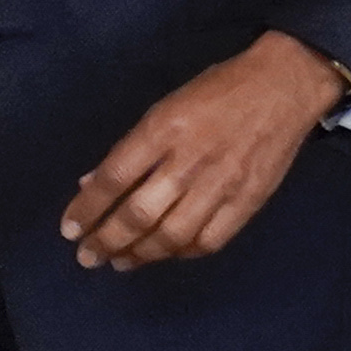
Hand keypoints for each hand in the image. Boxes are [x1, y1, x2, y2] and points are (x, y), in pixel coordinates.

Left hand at [61, 30, 349, 271]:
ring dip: (140, 255)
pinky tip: (162, 254)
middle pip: (140, 214)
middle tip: (87, 256)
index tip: (68, 230)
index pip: (114, 178)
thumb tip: (93, 183)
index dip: (88, 208)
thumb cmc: (215, 91)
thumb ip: (132, 148)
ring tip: (119, 262)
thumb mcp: (163, 107)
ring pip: (172, 235)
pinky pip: (208, 241)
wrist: (281, 88)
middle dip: (108, 241)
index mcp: (162, 130)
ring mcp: (221, 186)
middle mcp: (188, 162)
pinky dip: (180, 253)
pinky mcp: (248, 203)